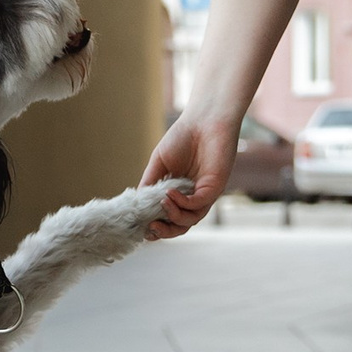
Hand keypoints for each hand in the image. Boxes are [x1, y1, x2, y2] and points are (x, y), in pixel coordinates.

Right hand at [140, 112, 236, 238]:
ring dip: (173, 216)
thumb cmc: (183, 137)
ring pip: (190, 219)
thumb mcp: (159, 163)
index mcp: (179, 193)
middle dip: (165, 231)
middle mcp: (192, 197)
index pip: (168, 218)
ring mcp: (204, 194)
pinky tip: (170, 193)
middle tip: (150, 227)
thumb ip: (150, 183)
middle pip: (180, 225)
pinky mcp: (214, 188)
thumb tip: (137, 205)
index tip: (142, 229)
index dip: (156, 226)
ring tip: (162, 202)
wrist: (204, 120)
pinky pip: (198, 204)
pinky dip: (182, 203)